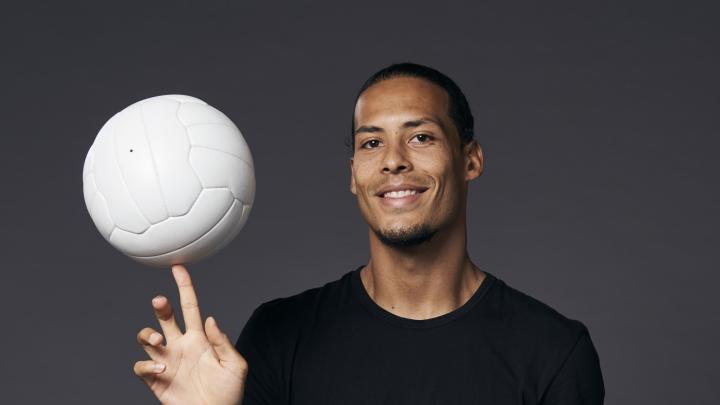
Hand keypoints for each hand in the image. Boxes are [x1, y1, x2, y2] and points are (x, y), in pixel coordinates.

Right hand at [133, 264, 246, 404]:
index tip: (178, 268)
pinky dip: (146, 364)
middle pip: (164, 317)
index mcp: (199, 338)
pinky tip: (161, 368)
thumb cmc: (228, 394)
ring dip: (148, 334)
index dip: (184, 286)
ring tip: (159, 340)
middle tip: (160, 302)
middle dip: (160, 305)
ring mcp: (166, 361)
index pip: (190, 306)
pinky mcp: (155, 379)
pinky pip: (140, 366)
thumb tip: (210, 319)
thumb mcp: (235, 366)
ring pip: (146, 337)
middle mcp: (180, 346)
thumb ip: (223, 342)